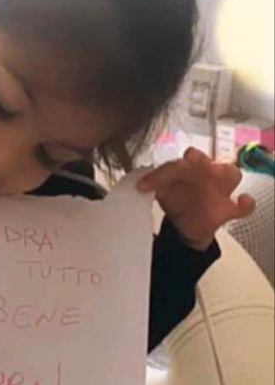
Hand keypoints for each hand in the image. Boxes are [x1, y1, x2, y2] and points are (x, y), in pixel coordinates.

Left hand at [137, 147, 255, 249]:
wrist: (187, 226)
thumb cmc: (177, 201)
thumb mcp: (163, 193)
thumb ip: (154, 186)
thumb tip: (137, 186)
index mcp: (187, 167)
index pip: (175, 165)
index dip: (160, 174)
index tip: (144, 186)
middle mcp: (206, 172)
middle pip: (206, 160)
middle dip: (198, 158)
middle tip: (189, 158)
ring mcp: (220, 189)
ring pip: (230, 173)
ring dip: (224, 171)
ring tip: (216, 171)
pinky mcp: (229, 209)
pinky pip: (244, 205)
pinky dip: (246, 203)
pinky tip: (242, 201)